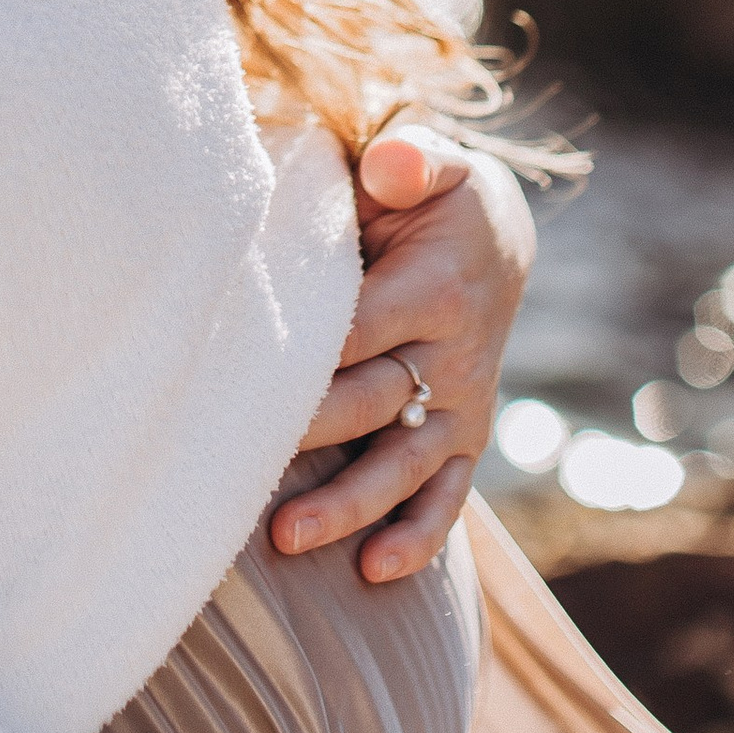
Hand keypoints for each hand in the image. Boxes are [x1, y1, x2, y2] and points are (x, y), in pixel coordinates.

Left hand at [271, 127, 531, 582]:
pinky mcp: (461, 438)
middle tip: (235, 469)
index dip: (301, 358)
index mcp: (436, 289)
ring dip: (348, 506)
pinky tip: (374, 572)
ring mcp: (459, 406)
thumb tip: (391, 164)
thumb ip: (409, 160)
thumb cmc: (434, 197)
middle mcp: (453, 358)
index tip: (239, 379)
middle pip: (369, 405)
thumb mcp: (431, 165)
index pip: (357, 331)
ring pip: (404, 467)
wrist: (497, 241)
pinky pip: (446, 497)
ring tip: (286, 538)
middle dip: (307, 440)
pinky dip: (417, 537)